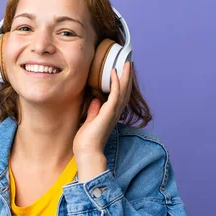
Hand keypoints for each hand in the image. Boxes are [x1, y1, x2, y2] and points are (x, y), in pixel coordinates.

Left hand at [73, 62, 132, 181]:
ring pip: (123, 90)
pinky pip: (115, 94)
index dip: (122, 83)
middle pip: (125, 91)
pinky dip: (116, 83)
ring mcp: (113, 112)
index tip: (122, 72)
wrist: (87, 151)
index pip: (119, 96)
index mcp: (111, 114)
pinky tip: (114, 73)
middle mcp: (115, 112)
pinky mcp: (109, 112)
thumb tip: (95, 99)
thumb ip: (94, 110)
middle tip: (128, 63)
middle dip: (127, 77)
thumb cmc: (86, 140)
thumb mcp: (90, 121)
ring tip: (127, 64)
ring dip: (125, 76)